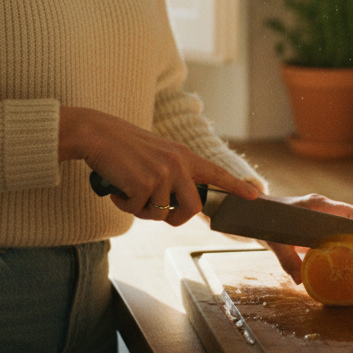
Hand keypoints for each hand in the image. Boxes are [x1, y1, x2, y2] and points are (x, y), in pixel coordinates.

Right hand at [59, 106, 258, 225]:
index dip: (236, 186)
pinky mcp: (145, 183)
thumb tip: (173, 204)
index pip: (216, 172)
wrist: (97, 134)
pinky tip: (117, 188)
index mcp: (183, 155)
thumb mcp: (157, 154)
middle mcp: (178, 163)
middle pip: (192, 209)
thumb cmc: (122, 147)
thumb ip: (172, 173)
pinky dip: (124, 205)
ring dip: (141, 210)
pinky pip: (138, 212)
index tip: (255, 196)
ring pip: (160, 214)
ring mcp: (163, 173)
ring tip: (128, 190)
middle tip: (155, 212)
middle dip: (174, 219)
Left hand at [261, 193, 352, 282]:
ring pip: (348, 224)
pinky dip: (346, 242)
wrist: (253, 211)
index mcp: (318, 206)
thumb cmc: (265, 221)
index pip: (352, 212)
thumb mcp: (275, 242)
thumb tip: (301, 281)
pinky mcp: (317, 221)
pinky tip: (348, 259)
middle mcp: (324, 206)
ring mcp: (321, 212)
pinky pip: (337, 229)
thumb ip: (287, 260)